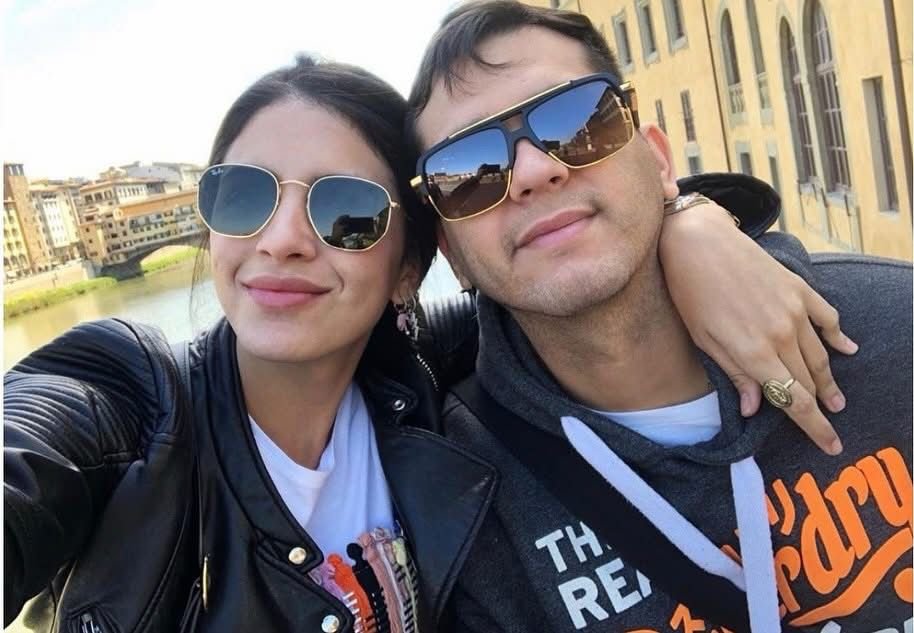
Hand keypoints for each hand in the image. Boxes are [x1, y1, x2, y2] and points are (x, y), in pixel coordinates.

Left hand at [659, 202, 857, 454]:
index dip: (815, 427)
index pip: (794, 400)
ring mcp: (795, 310)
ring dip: (829, 380)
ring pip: (819, 355)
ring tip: (836, 399)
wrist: (700, 242)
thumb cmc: (691, 293)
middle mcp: (781, 335)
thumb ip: (736, 375)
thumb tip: (756, 408)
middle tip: (830, 425)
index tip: (830, 446)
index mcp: (755, 354)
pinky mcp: (799, 289)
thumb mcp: (705, 340)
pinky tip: (846, 349)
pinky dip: (838, 336)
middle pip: (808, 381)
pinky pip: (827, 318)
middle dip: (820, 407)